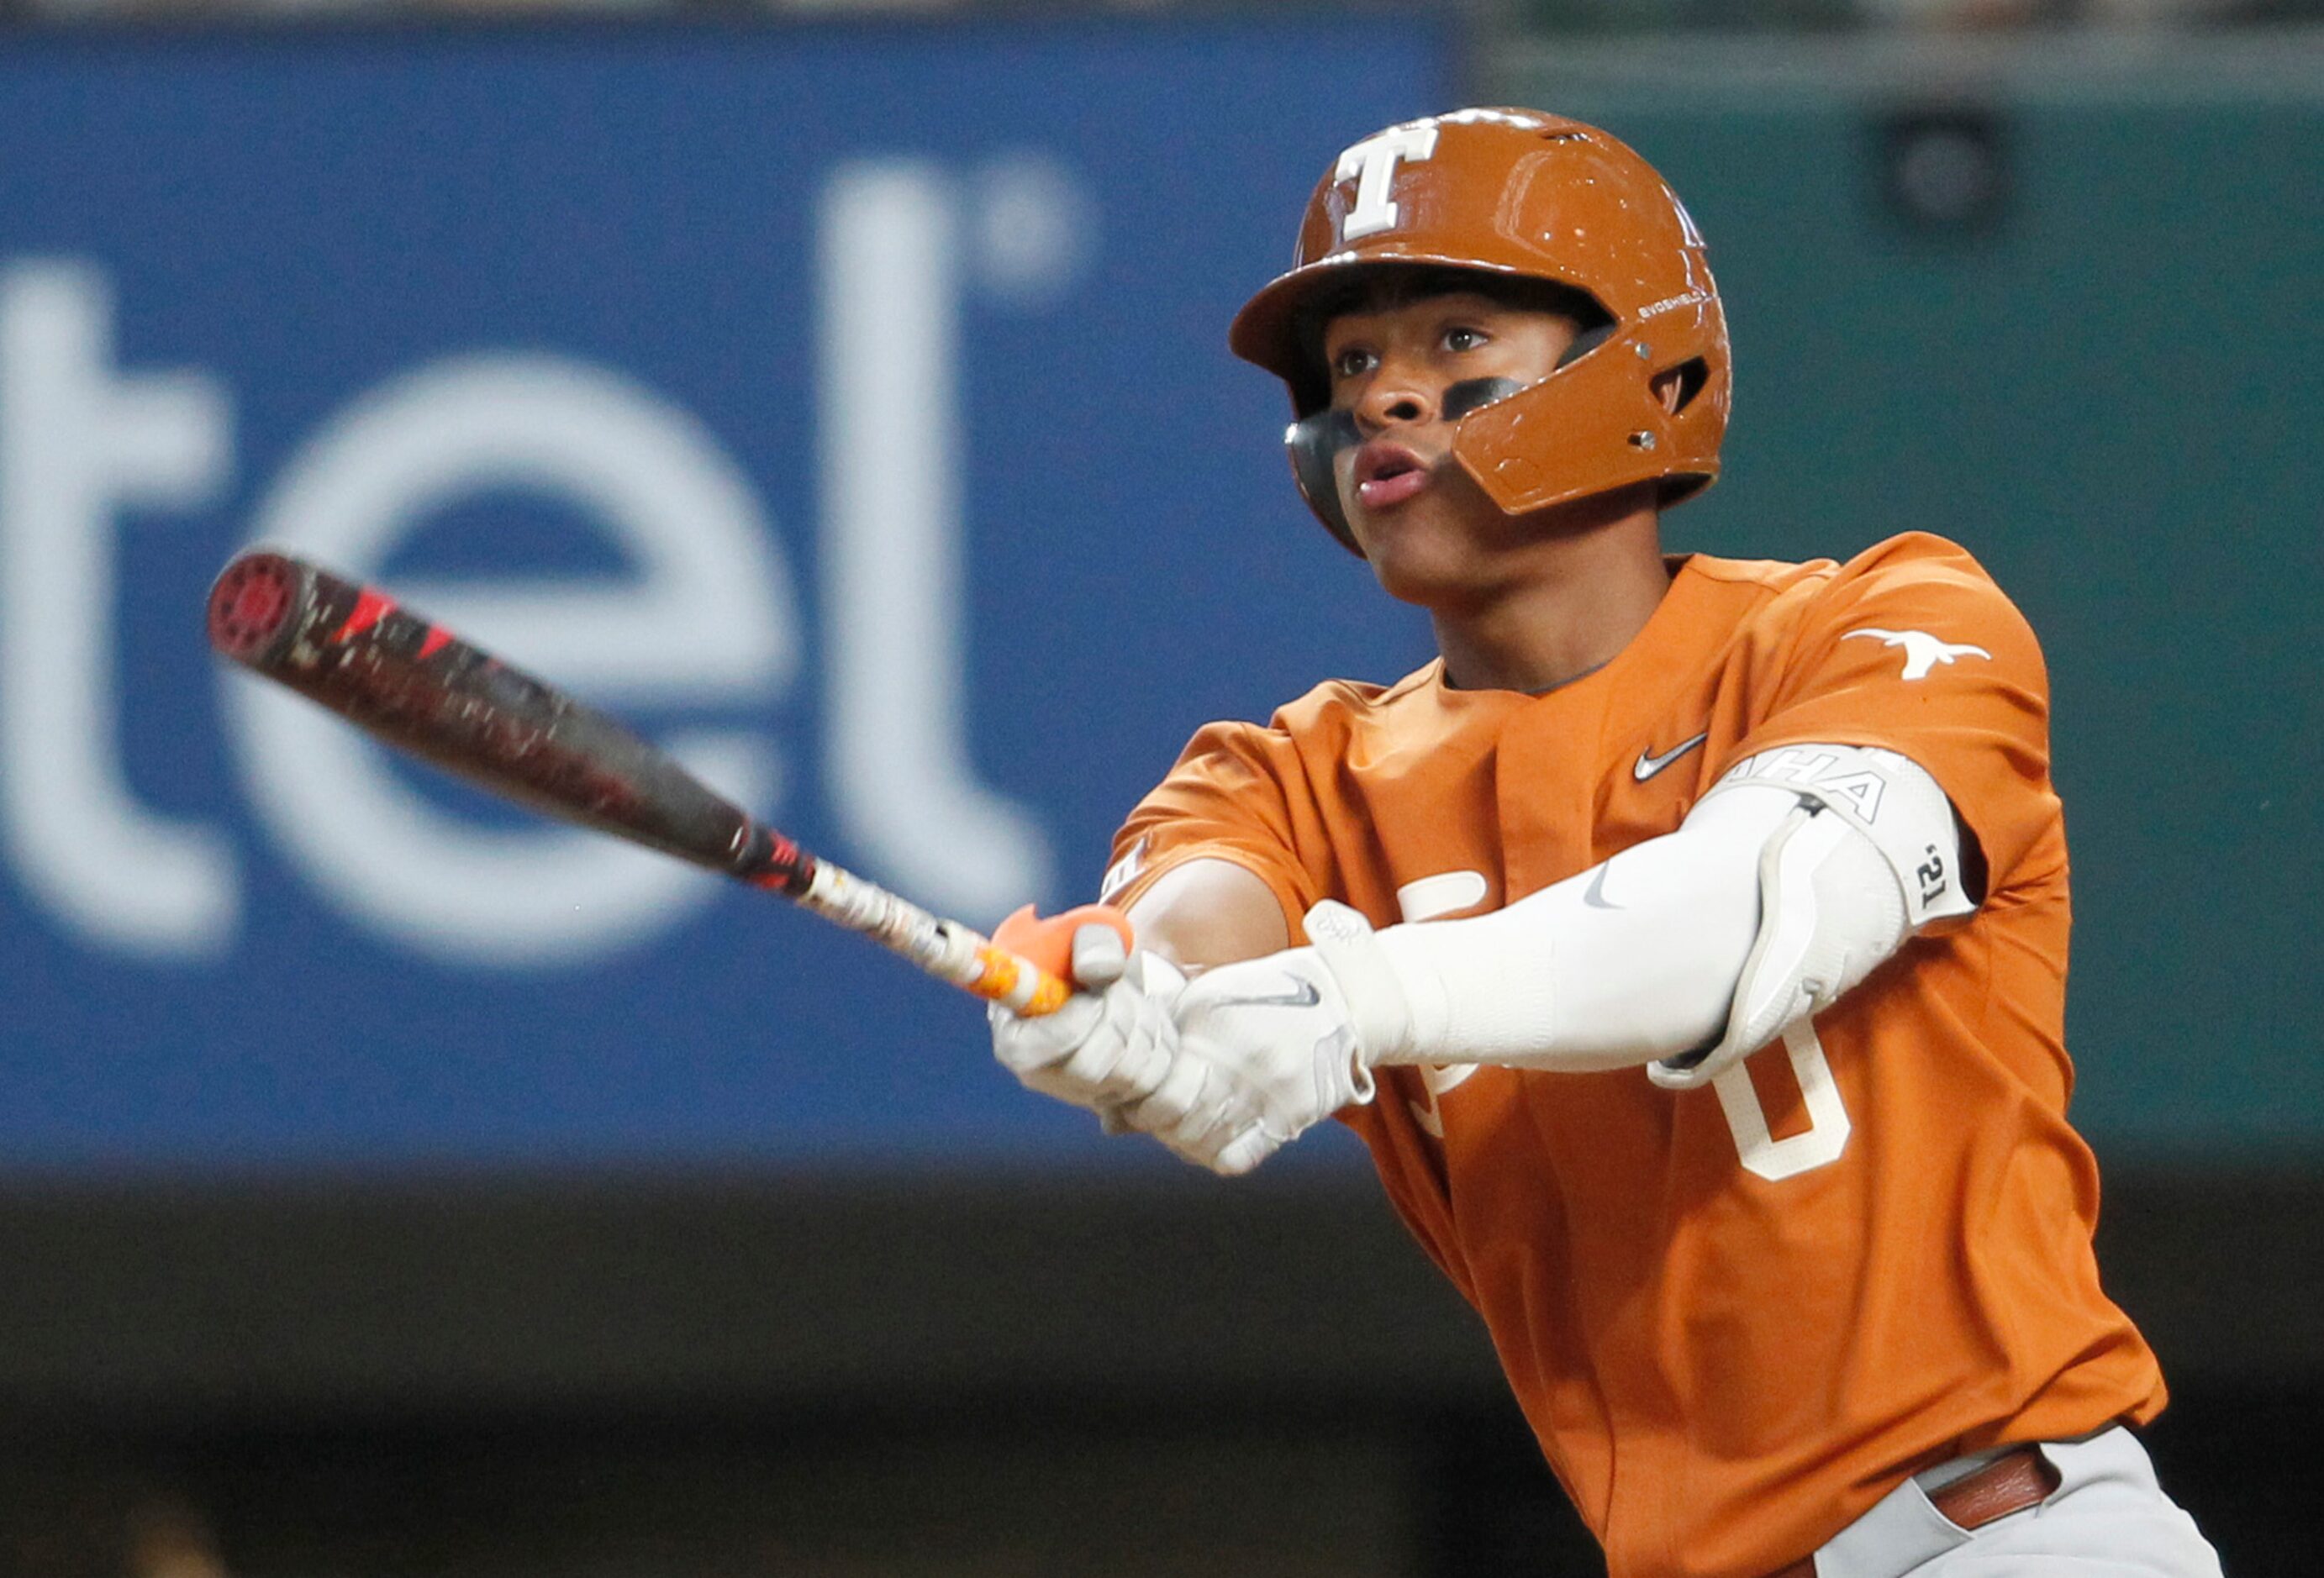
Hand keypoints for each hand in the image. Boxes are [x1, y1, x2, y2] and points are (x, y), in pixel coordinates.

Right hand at [989, 923, 1186, 1117]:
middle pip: (1090, 1067)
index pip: (1037, 1050)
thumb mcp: (1092, 937)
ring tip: (1137, 1006)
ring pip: (1129, 1076)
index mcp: (1014, 1036)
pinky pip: (1156, 1087)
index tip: (1098, 989)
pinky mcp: (1120, 1102)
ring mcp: (1081, 1094)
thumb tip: (1099, 971)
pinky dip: (1165, 1049)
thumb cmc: (1093, 964)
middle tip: (1121, 990)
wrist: (1121, 987)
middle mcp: (1042, 1076)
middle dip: (1120, 1017)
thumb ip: (1093, 943)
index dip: (1079, 1017)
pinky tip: (1150, 1030)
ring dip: (1147, 1028)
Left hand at [1121, 900, 1404, 1175]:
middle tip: (1155, 1118)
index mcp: (1214, 1025)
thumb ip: (1158, 1042)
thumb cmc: (1256, 997)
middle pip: (1179, 1122)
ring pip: (1205, 1144)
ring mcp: (1271, 1091)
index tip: (1136, 1098)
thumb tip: (1109, 1113)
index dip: (1138, 1103)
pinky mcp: (1294, 1114)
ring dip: (1183, 1143)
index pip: (1160, 1089)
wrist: (1338, 998)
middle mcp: (1243, 1060)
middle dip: (1157, 1126)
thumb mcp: (1203, 1000)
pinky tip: (1212, 1138)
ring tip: (1181, 1128)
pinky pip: (1239, 1158)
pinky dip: (1216, 1155)